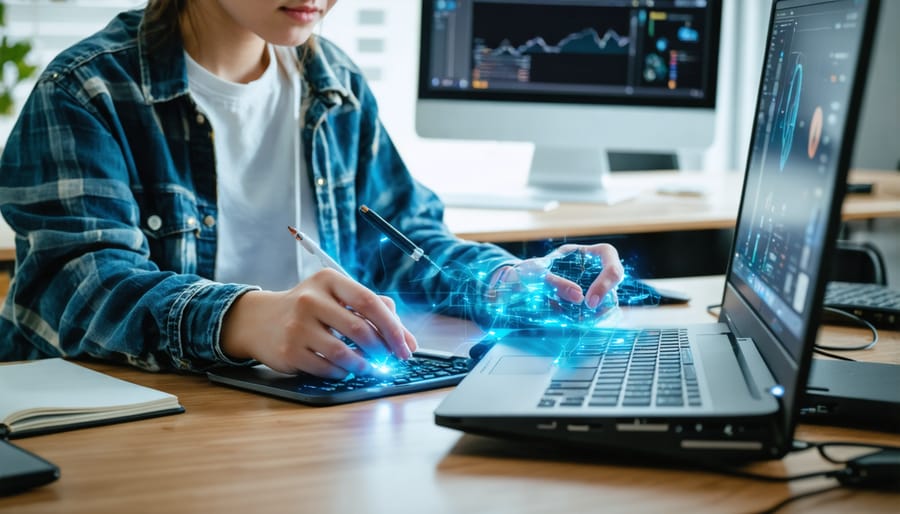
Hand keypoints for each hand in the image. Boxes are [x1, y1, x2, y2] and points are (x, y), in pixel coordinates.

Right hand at [220, 268, 417, 378]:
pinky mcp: (289, 351)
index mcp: (328, 280)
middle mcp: (310, 300)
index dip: (393, 328)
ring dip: (364, 365)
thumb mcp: (336, 296)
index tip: (406, 347)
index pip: (370, 302)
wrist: (259, 320)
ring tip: (371, 368)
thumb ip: (373, 308)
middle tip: (391, 360)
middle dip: (382, 350)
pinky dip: (343, 372)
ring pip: (344, 353)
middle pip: (359, 329)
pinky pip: (326, 368)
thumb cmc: (310, 308)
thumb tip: (407, 339)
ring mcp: (297, 326)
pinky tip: (345, 369)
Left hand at [486, 243, 623, 323]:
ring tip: (580, 323)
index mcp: (584, 253)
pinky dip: (588, 320)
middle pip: (614, 280)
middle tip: (589, 315)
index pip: (608, 255)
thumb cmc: (527, 273)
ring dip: (598, 313)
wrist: (518, 288)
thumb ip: (555, 282)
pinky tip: (575, 325)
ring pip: (608, 300)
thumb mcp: (537, 273)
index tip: (590, 301)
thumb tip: (578, 297)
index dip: (607, 278)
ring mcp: (592, 286)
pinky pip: (596, 312)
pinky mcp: (587, 303)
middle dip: (605, 298)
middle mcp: (592, 269)